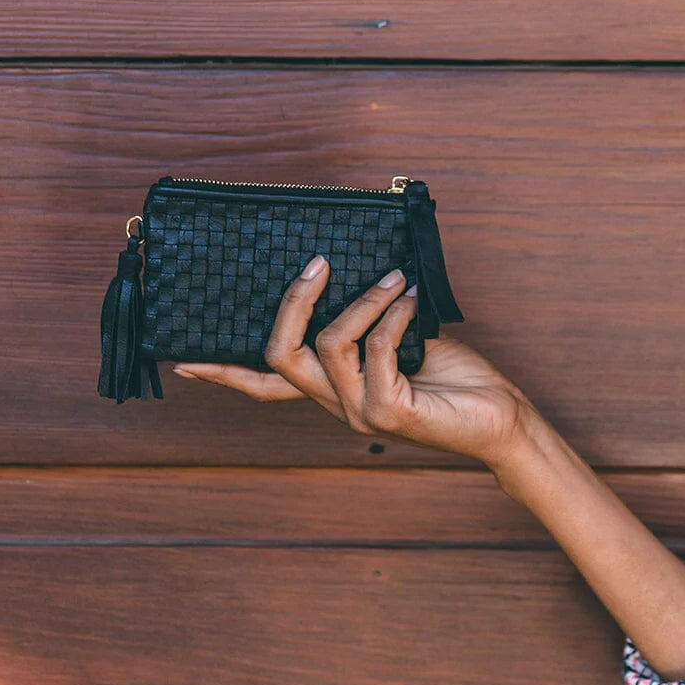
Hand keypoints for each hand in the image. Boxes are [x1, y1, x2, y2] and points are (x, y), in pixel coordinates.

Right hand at [173, 255, 536, 468]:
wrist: (501, 419)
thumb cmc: (453, 379)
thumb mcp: (399, 340)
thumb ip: (366, 321)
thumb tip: (346, 273)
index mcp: (332, 390)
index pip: (265, 387)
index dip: (224, 374)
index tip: (183, 361)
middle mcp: (338, 406)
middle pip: (280, 358)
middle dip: (292, 303)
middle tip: (317, 264)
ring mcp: (360, 414)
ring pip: (328, 346)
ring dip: (363, 301)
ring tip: (395, 279)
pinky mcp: (389, 415)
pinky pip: (375, 351)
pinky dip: (393, 317)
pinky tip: (414, 302)